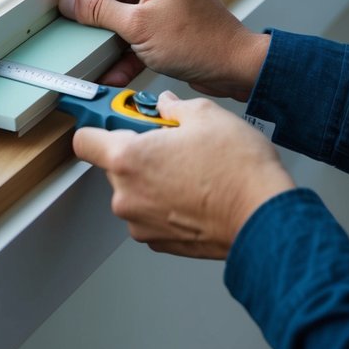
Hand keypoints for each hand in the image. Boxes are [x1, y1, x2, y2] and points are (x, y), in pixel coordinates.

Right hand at [58, 0, 269, 99]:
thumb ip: (99, 11)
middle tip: (71, 23)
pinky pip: (137, 27)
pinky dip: (125, 46)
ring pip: (123, 9)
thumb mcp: (138, 25)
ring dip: (107, 32)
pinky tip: (113, 68)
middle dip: (93, 8)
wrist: (234, 68)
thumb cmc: (200, 42)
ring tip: (90, 47)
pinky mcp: (168, 21)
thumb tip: (71, 1)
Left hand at [73, 92, 295, 259]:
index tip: (112, 121)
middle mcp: (126, 195)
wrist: (263, 217)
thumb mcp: (206, 115)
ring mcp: (140, 223)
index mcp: (128, 159)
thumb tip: (168, 106)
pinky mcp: (158, 242)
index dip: (98, 126)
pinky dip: (166, 204)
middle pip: (116, 165)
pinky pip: (151, 214)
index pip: (84, 140)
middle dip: (140, 152)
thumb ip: (175, 108)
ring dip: (154, 180)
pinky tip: (195, 193)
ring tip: (192, 170)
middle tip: (172, 143)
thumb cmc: (237, 170)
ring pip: (136, 191)